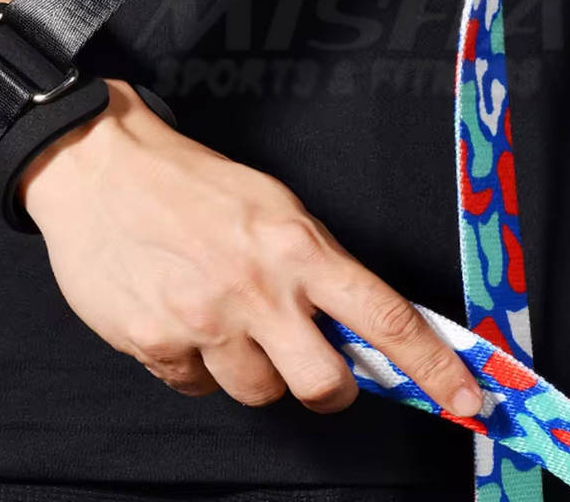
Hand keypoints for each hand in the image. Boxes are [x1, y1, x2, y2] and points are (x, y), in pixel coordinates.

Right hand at [18, 80, 483, 415]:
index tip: (467, 400)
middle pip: (325, 387)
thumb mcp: (273, 205)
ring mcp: (205, 321)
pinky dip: (199, 365)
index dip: (433, 366)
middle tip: (313, 365)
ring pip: (258, 392)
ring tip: (228, 319)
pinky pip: (197, 387)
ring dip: (254, 368)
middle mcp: (259, 290)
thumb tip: (354, 325)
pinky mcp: (155, 343)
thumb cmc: (194, 183)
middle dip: (328, 388)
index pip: (385, 317)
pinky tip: (185, 321)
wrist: (102, 167)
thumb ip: (315, 266)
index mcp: (298, 247)